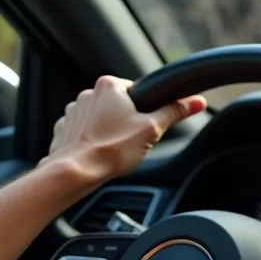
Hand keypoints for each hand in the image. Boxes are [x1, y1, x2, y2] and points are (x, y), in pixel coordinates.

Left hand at [43, 75, 206, 181]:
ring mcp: (73, 112)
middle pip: (117, 105)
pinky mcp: (64, 129)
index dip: (144, 110)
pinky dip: (90, 141)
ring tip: (112, 150)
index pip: (136, 92)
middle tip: (130, 141)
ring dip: (107, 131)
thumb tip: (196, 101)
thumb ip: (174, 112)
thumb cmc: (111, 151)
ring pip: (99, 119)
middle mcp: (88, 94)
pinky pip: (83, 132)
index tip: (143, 126)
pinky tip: (97, 154)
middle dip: (125, 122)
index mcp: (110, 86)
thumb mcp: (152, 129)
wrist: (75, 173)